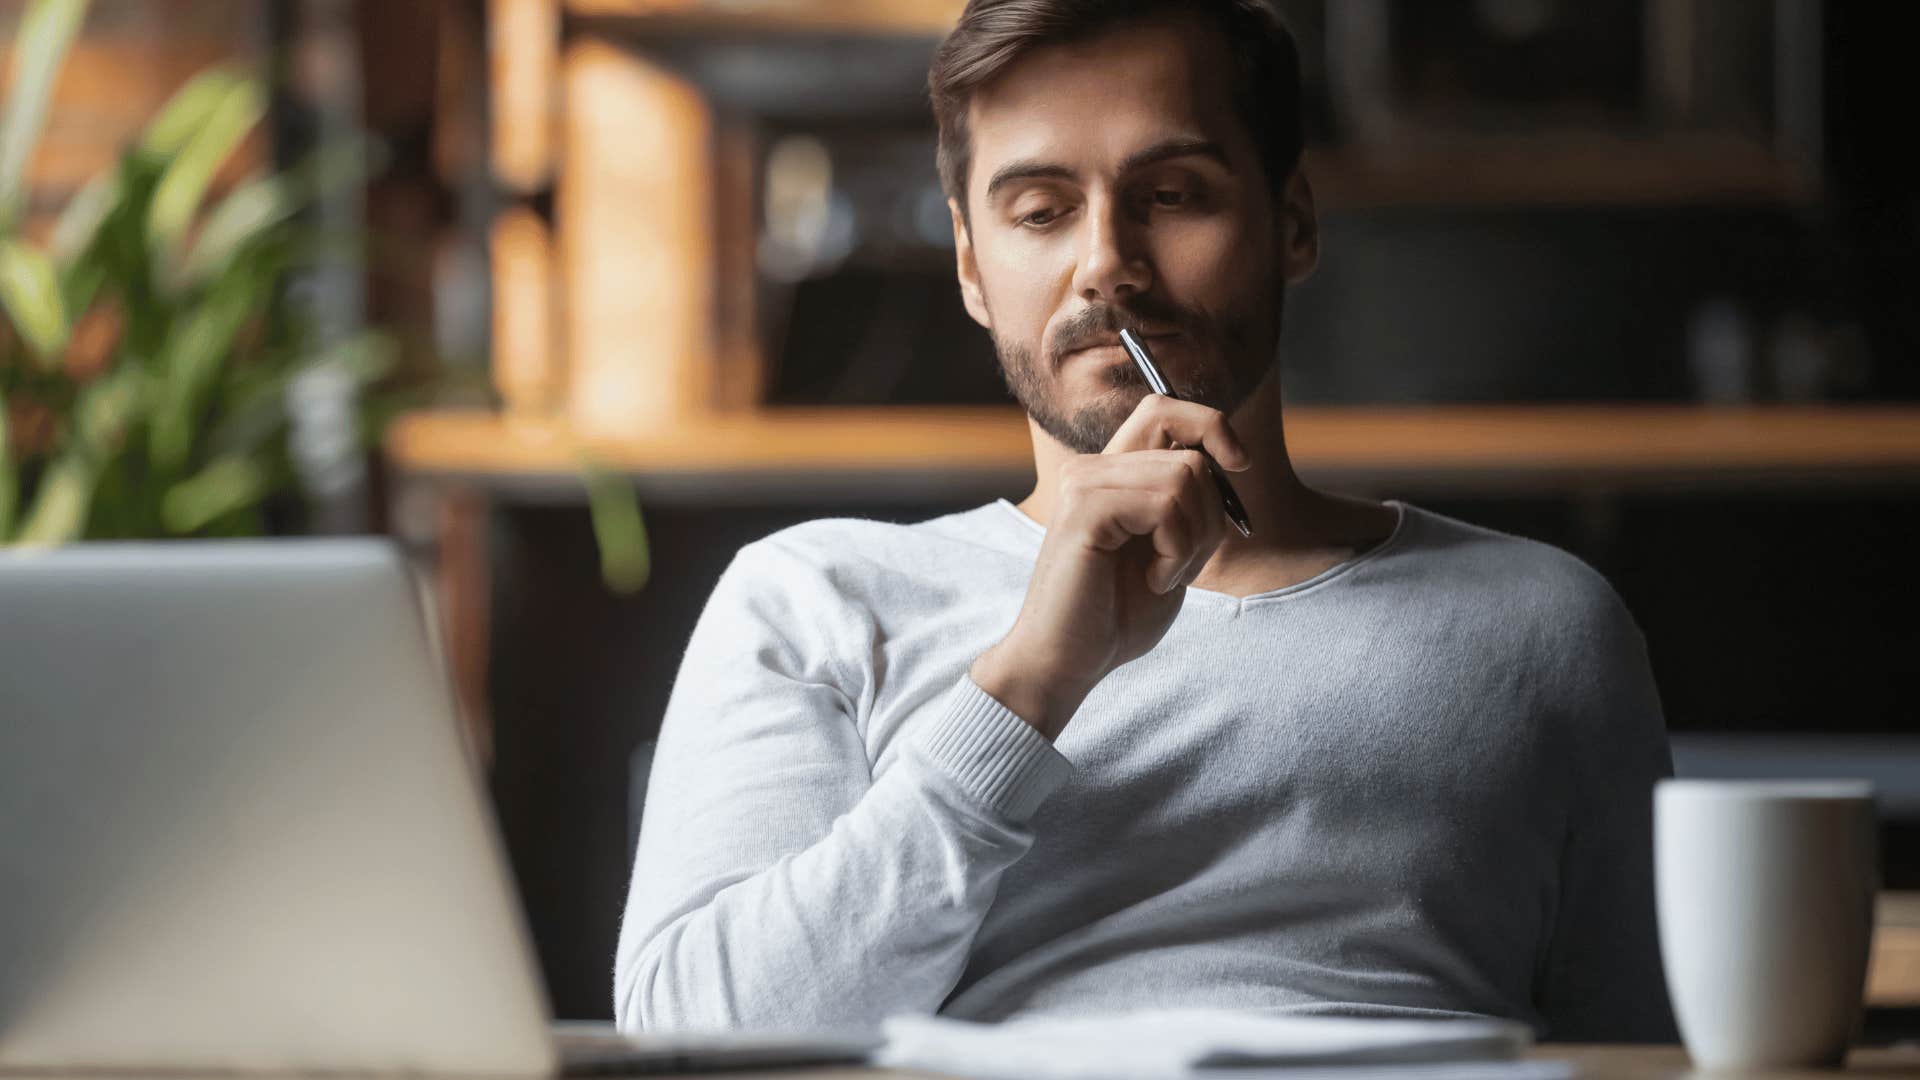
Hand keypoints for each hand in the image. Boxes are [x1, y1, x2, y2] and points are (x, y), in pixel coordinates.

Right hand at [971, 394, 1250, 739]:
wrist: (1067, 661)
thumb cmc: (1116, 615)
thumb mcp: (1169, 551)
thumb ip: (1188, 505)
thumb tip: (1229, 462)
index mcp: (1111, 475)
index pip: (1164, 409)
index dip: (1211, 425)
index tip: (1238, 465)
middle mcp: (1093, 469)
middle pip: (1190, 451)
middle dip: (1211, 514)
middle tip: (1183, 561)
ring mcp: (1084, 484)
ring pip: (1185, 478)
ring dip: (1193, 540)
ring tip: (1164, 575)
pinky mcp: (1084, 510)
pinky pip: (1166, 505)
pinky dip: (1177, 550)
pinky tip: (1155, 580)